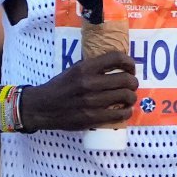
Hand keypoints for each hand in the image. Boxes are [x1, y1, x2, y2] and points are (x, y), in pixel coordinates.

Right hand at [20, 51, 137, 131]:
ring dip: (131, 97)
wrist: (42, 107)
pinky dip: (127, 112)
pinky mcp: (91, 118)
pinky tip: (125, 110)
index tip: (130, 68)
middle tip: (131, 85)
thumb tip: (116, 63)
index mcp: (84, 68)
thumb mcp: (74, 69)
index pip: (116, 58)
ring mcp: (91, 102)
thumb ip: (93, 66)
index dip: (129, 62)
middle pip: (125, 79)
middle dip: (133, 82)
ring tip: (129, 98)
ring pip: (125, 96)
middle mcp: (89, 83)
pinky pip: (119, 114)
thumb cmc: (60, 87)